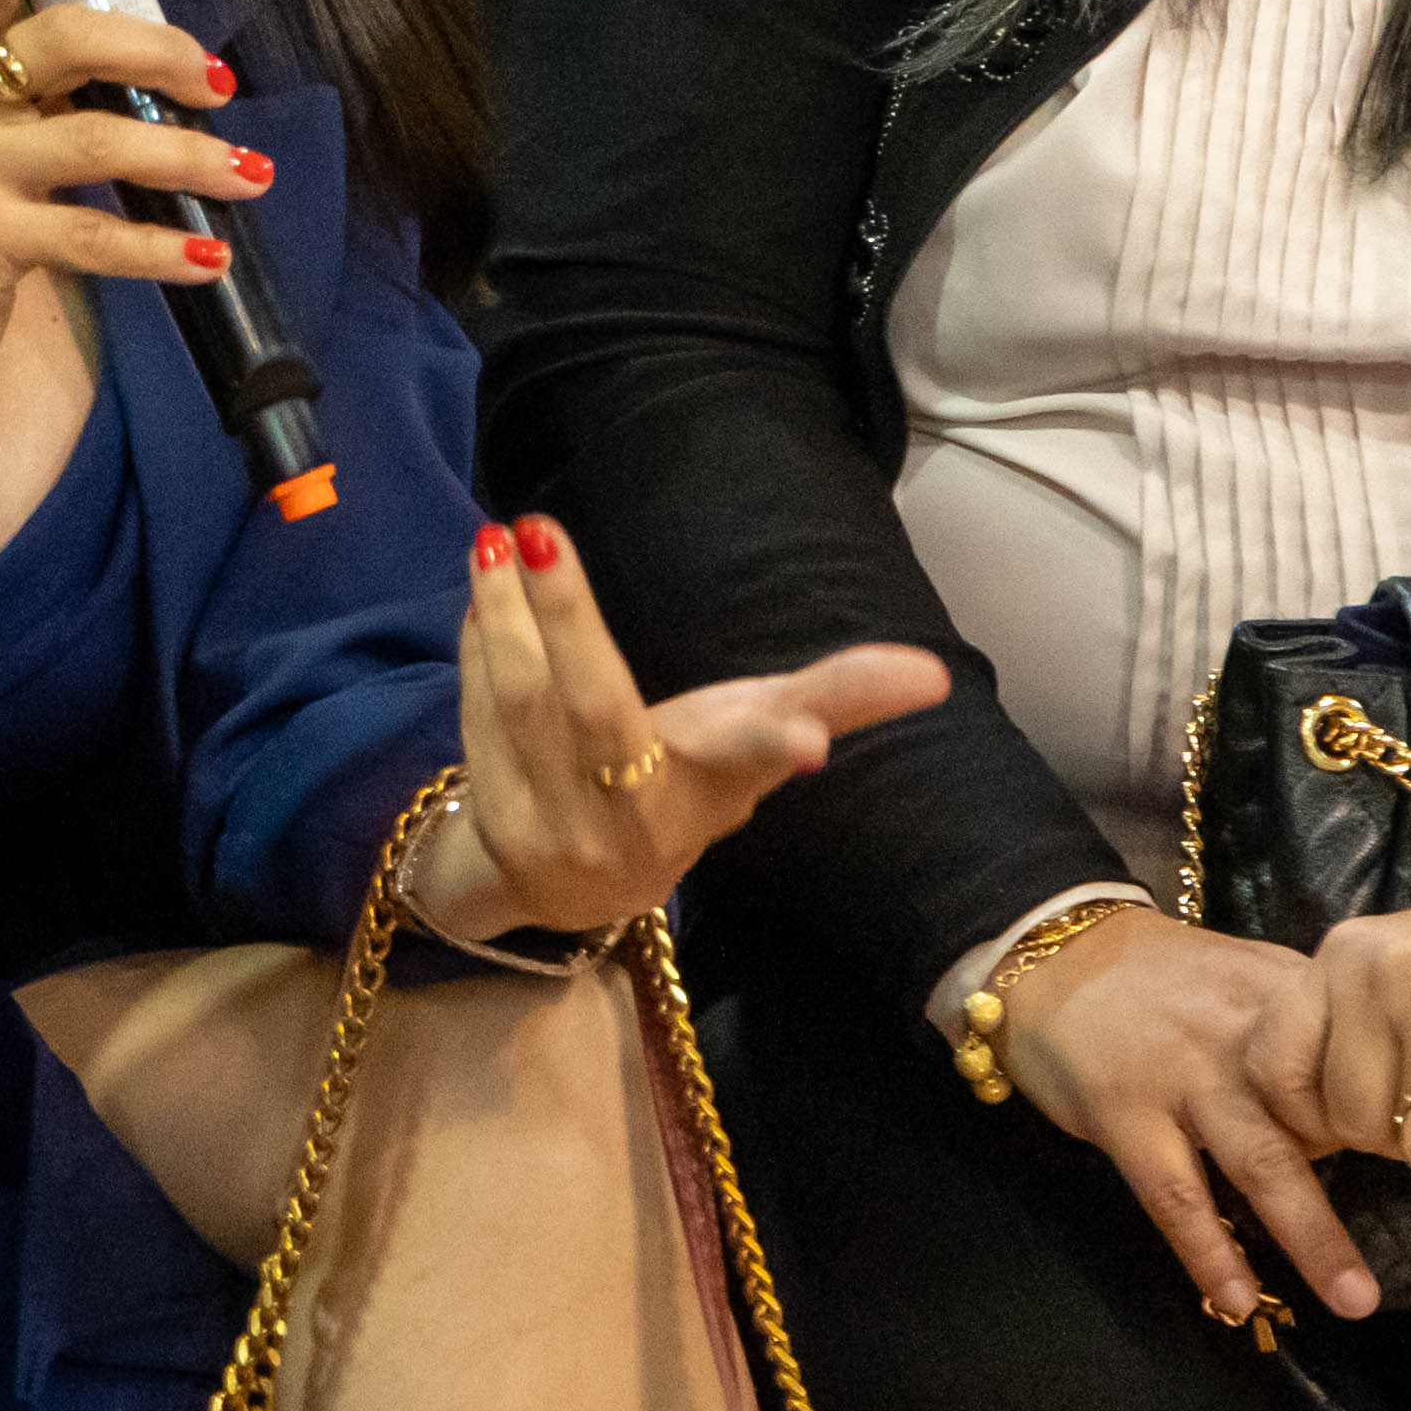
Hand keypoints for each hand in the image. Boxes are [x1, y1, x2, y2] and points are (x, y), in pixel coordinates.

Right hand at [0, 0, 258, 482]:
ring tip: (251, 172)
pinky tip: (210, 257)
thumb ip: (32, 87)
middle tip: (216, 83)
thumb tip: (158, 60)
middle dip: (159, 52)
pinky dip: (161, 247)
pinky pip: (91, 235)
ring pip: (96, 140)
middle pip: (64, 39)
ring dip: (188, 156)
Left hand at [424, 513, 942, 938]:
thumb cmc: (682, 782)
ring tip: (495, 539)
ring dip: (505, 617)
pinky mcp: (496, 827)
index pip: (750, 761)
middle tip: (542, 530)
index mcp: (713, 792)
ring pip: (523, 709)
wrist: (571, 881)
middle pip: (601, 715)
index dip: (780, 743)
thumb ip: (835, 699)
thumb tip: (933, 672)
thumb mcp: (754, 741)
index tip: (806, 738)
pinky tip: (482, 595)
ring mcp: (560, 832)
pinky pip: (479, 722)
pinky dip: (477, 651)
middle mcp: (639, 824)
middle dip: (571, 621)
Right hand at [1000, 917, 1377, 1323]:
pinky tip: (1235, 1299)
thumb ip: (1310, 1024)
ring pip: (1260, 1163)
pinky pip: (1175, 1193)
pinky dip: (1208, 1249)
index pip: (1364, 1062)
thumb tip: (1384, 1089)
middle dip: (1378, 1191)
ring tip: (1351, 1298)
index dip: (1405, 1119)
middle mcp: (1242, 1038)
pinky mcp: (1125, 1111)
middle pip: (1325, 1120)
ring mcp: (1182, 1076)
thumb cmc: (1161, 975)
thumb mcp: (1247, 973)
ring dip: (1310, 1236)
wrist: (1052, 949)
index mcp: (1282, 998)